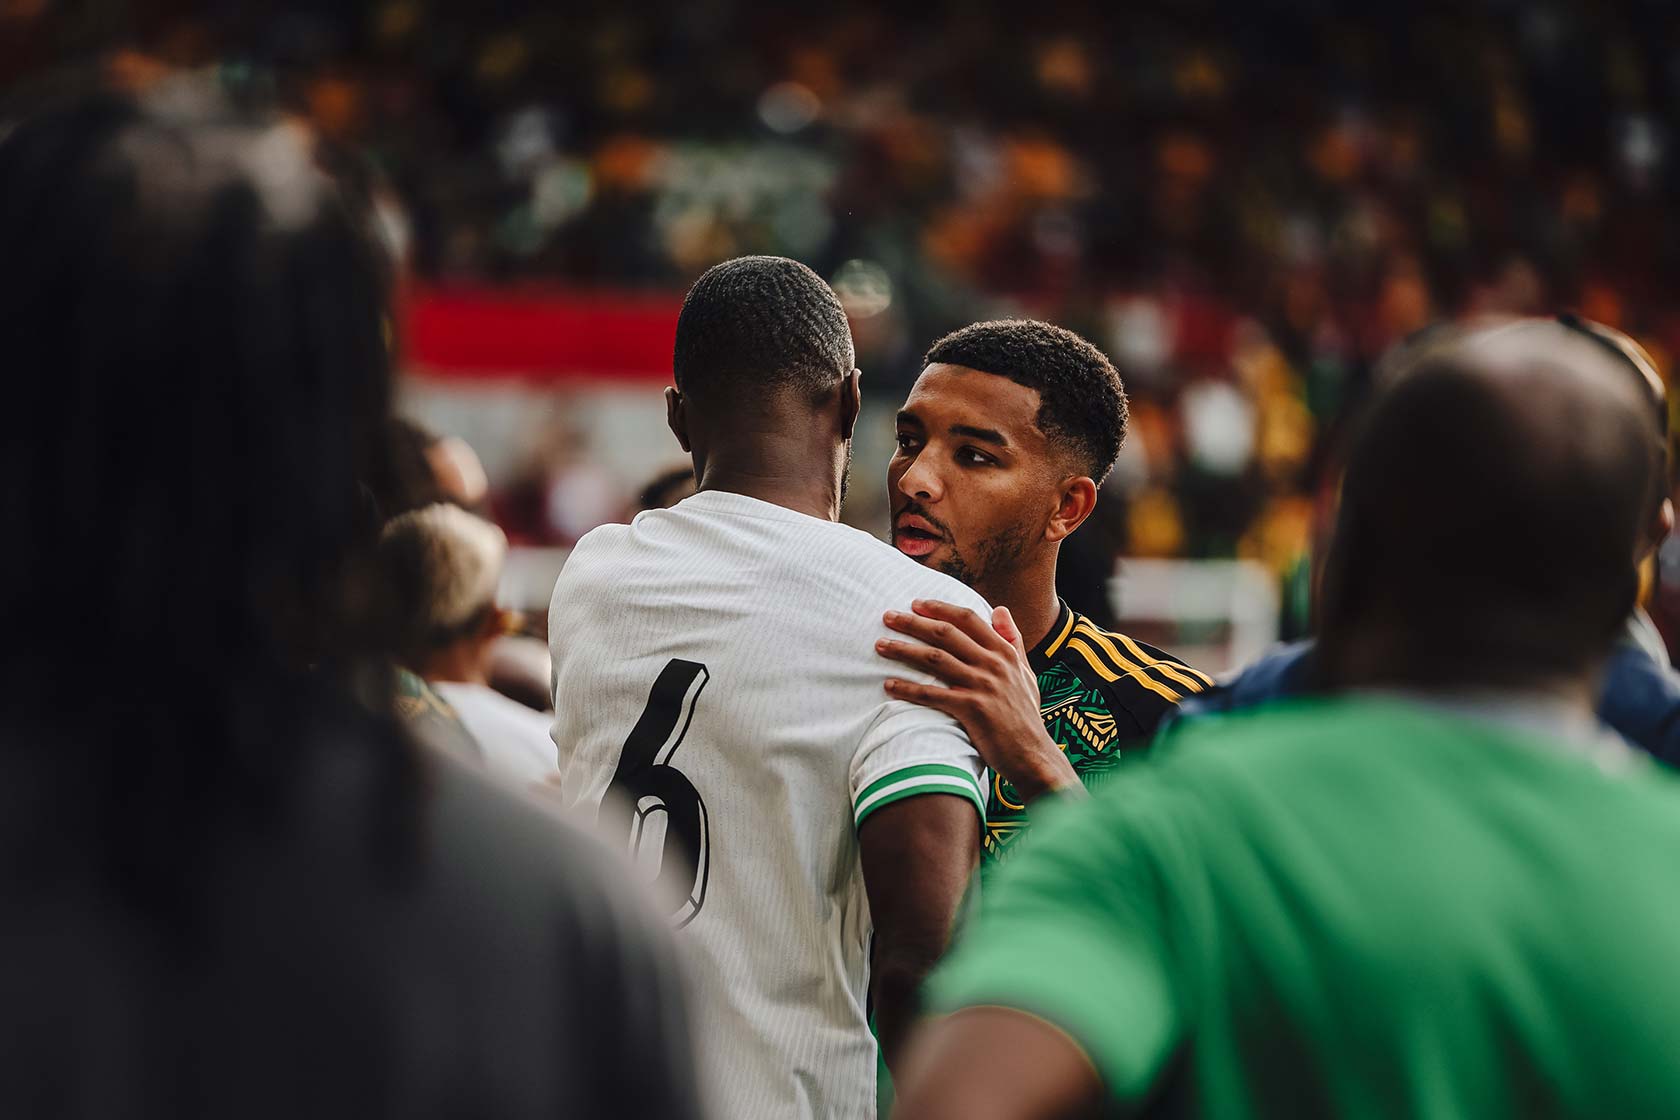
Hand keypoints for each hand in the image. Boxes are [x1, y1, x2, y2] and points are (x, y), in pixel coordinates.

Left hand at [877, 600, 1082, 804]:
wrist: (1033, 755)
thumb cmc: (1026, 716)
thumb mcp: (1026, 672)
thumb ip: (1012, 640)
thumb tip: (1000, 609)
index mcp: (1004, 652)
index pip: (968, 619)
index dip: (940, 608)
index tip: (916, 603)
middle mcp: (993, 664)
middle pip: (945, 634)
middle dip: (913, 623)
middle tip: (888, 617)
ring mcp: (982, 686)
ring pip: (935, 659)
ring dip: (904, 650)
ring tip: (880, 646)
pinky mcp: (972, 709)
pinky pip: (932, 694)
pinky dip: (908, 688)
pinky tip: (889, 685)